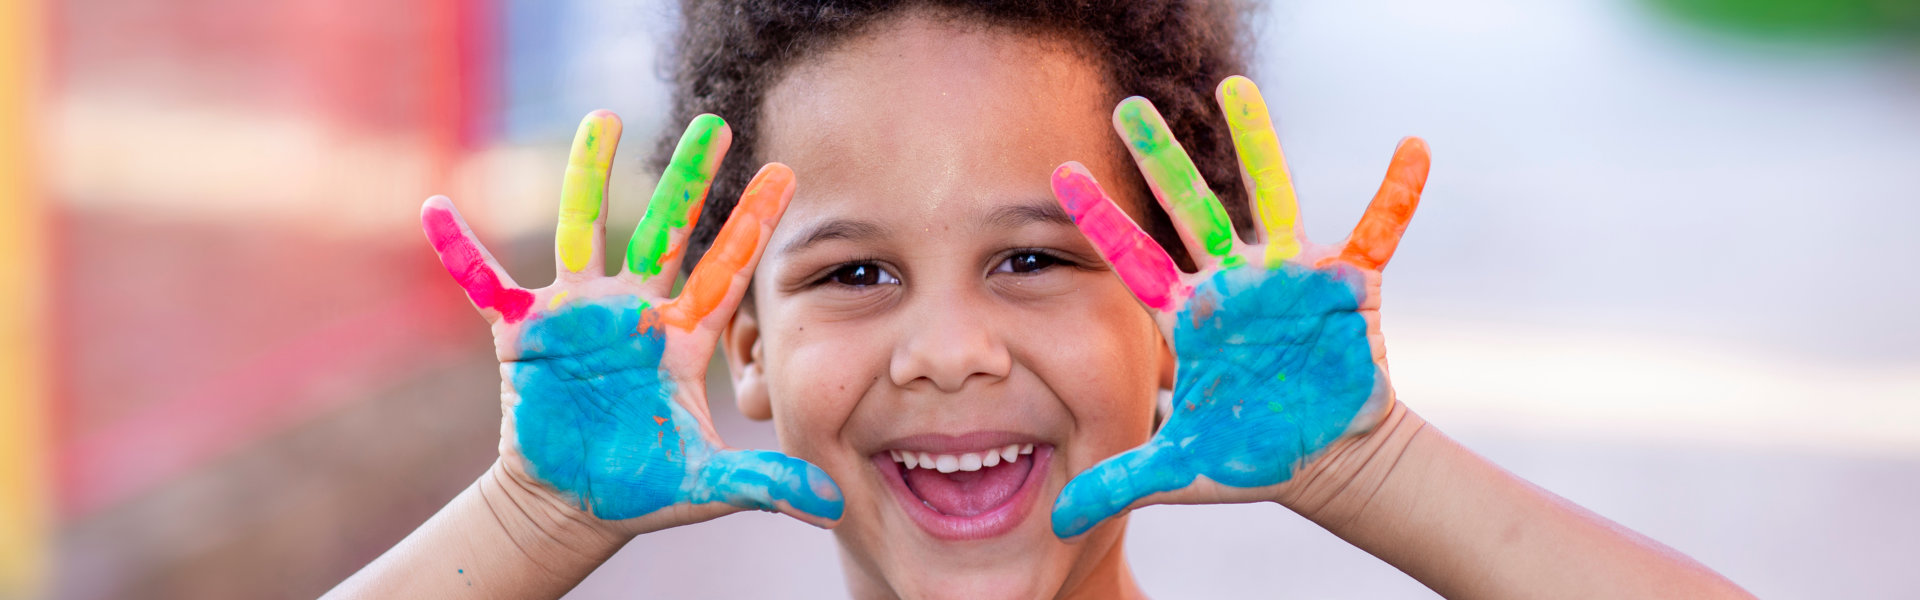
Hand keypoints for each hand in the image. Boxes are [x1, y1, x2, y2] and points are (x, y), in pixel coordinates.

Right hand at [420, 111, 841, 537]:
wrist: (573, 503)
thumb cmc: (642, 487)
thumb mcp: (705, 485)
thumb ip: (762, 482)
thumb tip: (828, 504)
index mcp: (681, 338)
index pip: (726, 271)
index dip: (752, 225)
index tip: (786, 174)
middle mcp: (633, 312)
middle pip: (666, 231)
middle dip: (688, 180)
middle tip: (716, 125)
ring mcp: (578, 314)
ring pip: (584, 230)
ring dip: (589, 176)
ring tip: (604, 118)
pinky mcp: (523, 332)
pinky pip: (485, 283)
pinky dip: (460, 250)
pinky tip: (437, 208)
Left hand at [1047, 76, 1429, 537]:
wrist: (1329, 459)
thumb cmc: (1252, 454)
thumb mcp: (1183, 469)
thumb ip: (1121, 481)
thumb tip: (1056, 522)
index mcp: (1189, 315)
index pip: (1131, 259)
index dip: (1097, 220)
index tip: (1057, 175)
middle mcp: (1233, 282)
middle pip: (1189, 208)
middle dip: (1158, 159)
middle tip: (1126, 105)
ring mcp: (1289, 277)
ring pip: (1272, 195)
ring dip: (1255, 143)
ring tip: (1237, 87)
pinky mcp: (1347, 287)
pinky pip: (1378, 230)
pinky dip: (1396, 194)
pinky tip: (1414, 149)